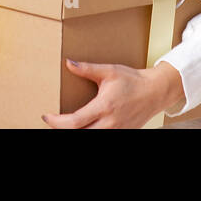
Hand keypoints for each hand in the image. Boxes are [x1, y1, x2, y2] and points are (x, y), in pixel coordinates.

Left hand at [41, 58, 185, 128]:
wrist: (154, 92)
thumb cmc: (132, 80)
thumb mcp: (109, 70)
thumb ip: (87, 68)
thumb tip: (68, 63)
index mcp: (104, 106)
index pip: (75, 122)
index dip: (57, 122)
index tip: (46, 116)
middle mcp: (109, 123)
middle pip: (80, 134)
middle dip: (62, 129)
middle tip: (52, 120)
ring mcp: (116, 132)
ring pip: (90, 137)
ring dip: (76, 131)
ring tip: (65, 123)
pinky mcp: (121, 134)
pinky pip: (101, 137)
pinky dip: (88, 131)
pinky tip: (83, 125)